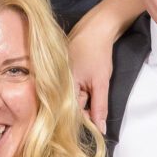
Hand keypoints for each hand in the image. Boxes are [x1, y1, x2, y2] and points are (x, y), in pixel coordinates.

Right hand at [68, 5, 123, 132]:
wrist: (97, 27)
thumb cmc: (97, 52)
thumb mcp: (101, 83)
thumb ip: (99, 107)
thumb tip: (100, 129)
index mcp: (61, 87)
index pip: (69, 113)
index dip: (85, 119)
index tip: (97, 123)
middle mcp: (54, 83)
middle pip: (68, 105)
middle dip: (84, 107)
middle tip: (96, 94)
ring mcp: (57, 76)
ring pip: (70, 96)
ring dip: (83, 97)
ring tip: (92, 82)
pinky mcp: (61, 70)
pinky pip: (69, 86)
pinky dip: (80, 87)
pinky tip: (87, 78)